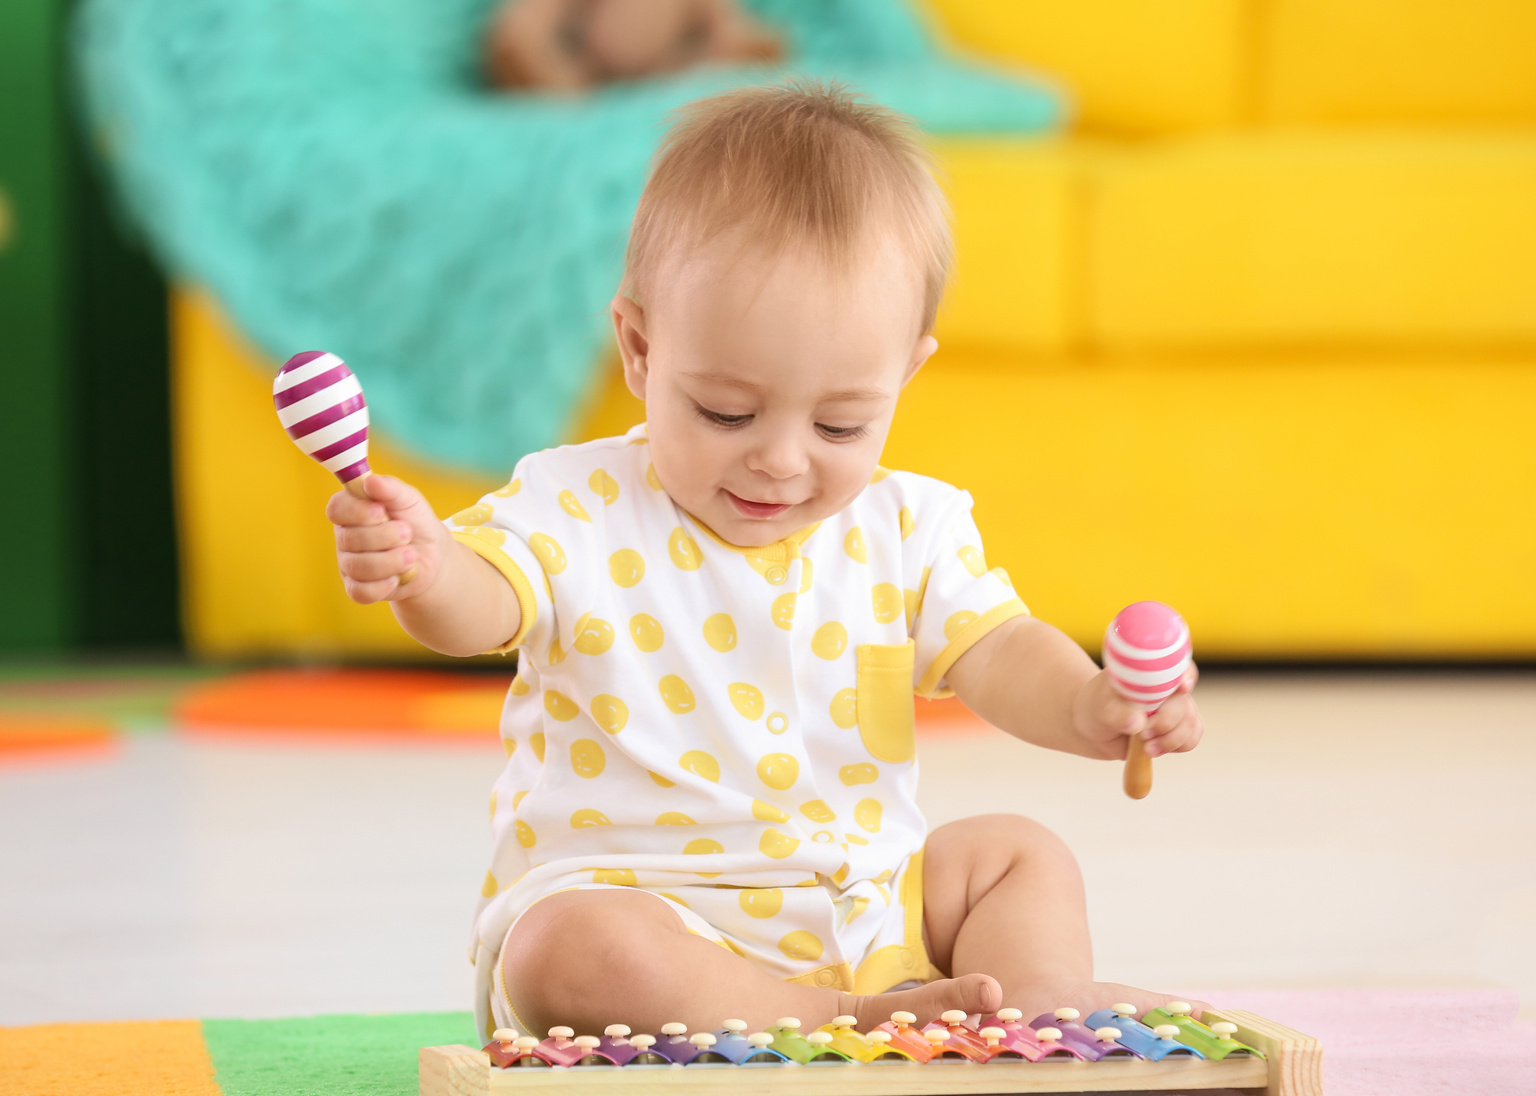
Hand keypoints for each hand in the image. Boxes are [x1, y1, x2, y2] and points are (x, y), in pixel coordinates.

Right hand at [327, 475, 446, 602]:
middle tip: (407, 533)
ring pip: (358, 566)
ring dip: (390, 561)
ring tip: (411, 556)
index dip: (356, 512)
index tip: (380, 512)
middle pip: (349, 539)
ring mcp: (349, 564)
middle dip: (385, 537)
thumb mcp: (410, 500)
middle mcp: (345, 537)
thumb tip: (371, 481)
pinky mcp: (357, 588)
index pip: (336, 509)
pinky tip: (398, 577)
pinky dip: (383, 586)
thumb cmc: (416, 521)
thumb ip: (391, 489)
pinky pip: (361, 592)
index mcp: (351, 510)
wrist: (432, 556)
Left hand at [1072, 665, 1202, 759]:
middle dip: (1166, 723)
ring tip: (1146, 747)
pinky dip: (1178, 746)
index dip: (1187, 676)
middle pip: (1184, 703)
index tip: (1182, 687)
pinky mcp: (1176, 729)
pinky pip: (1190, 738)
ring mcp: (1174, 709)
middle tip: (1143, 734)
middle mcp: (1167, 688)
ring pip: (1190, 723)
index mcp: (1150, 672)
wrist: (1095, 728)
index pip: (1179, 666)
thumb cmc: (1097, 708)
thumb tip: (1137, 722)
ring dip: (1171, 740)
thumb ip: (1118, 714)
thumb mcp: (1101, 708)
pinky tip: (1154, 749)